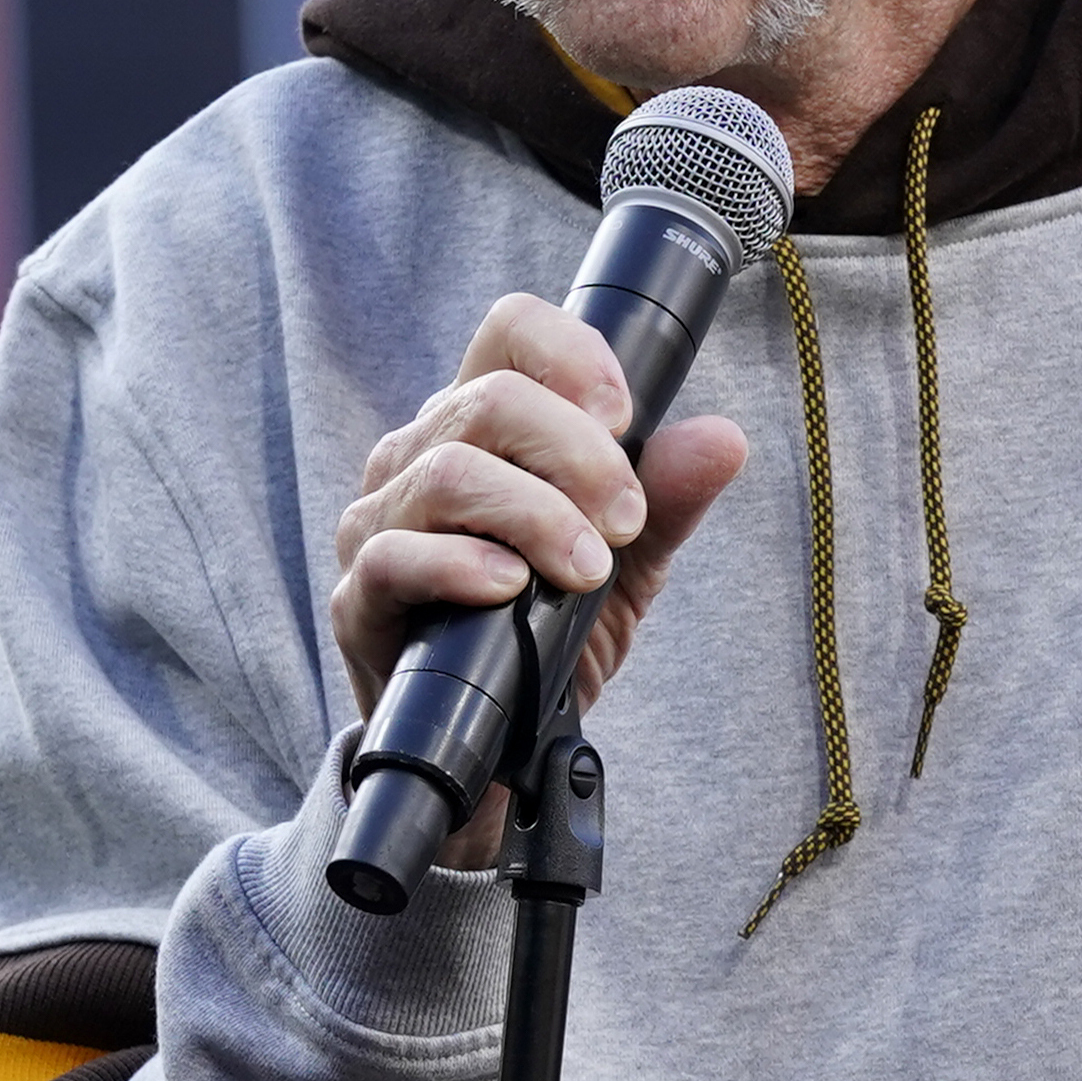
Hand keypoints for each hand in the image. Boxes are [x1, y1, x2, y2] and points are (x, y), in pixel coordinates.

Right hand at [331, 291, 748, 866]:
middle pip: (489, 399)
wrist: (500, 748)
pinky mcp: (357, 599)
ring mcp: (379, 524)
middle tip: (626, 520)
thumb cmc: (551, 633)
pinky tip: (510, 588)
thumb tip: (724, 440)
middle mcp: (420, 456)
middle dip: (579, 455)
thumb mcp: (628, 563)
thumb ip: (667, 500)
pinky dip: (461, 565)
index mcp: (481, 424)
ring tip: (587, 569)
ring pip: (448, 473)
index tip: (626, 417)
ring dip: (538, 515)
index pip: (510, 332)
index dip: (571, 354)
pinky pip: (394, 557)